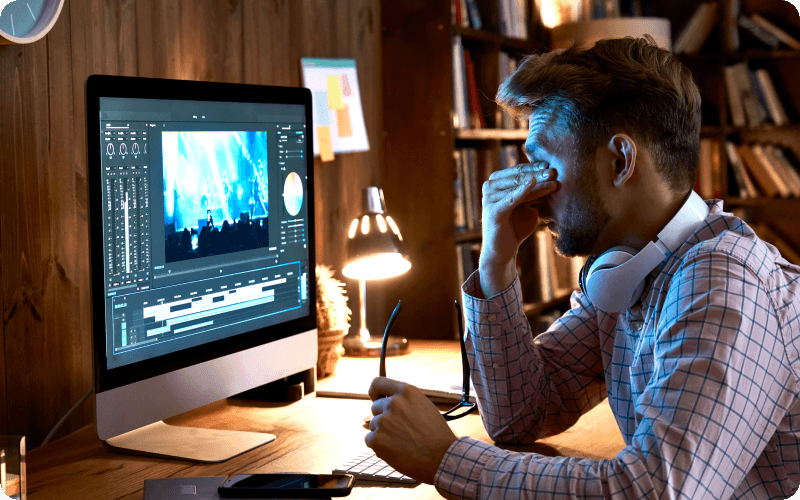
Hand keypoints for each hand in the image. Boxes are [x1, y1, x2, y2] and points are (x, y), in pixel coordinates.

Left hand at [365, 377, 457, 483]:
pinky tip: (394, 450)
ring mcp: (383, 421)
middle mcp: (393, 403)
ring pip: (373, 425)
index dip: (375, 392)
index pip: (378, 383)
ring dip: (382, 433)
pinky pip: (370, 440)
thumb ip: (405, 402)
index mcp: (406, 392)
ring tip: (401, 442)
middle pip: (375, 407)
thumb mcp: (424, 407)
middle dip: (384, 417)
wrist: (441, 457)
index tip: (376, 398)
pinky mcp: (377, 439)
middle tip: (398, 430)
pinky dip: (379, 446)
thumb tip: (388, 401)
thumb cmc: (436, 435)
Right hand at [479, 162, 557, 296]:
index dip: (535, 167)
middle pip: (519, 177)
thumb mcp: (527, 205)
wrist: (503, 250)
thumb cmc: (515, 226)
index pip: (519, 170)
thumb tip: (552, 175)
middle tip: (554, 172)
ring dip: (537, 184)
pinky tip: (532, 183)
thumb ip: (534, 191)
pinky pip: (511, 199)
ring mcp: (489, 198)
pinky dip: (521, 191)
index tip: (551, 165)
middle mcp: (490, 186)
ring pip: (518, 188)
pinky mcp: (492, 211)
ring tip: (553, 182)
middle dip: (538, 174)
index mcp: (496, 182)